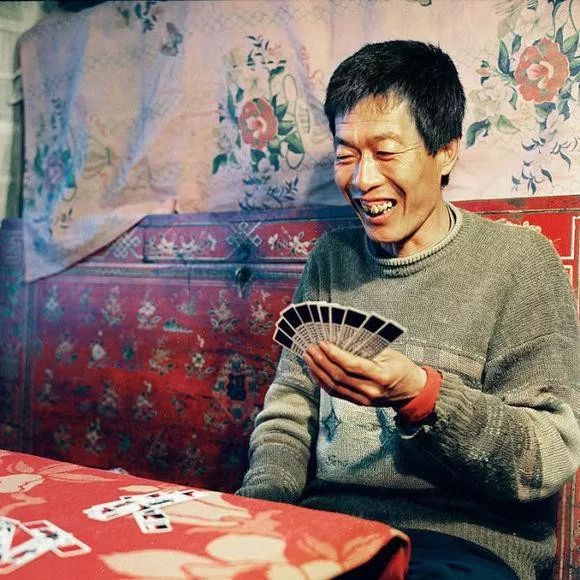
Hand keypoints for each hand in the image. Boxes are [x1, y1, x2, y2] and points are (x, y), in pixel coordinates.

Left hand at [304, 341, 426, 406]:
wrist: (412, 391)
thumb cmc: (402, 368)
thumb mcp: (389, 354)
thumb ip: (367, 349)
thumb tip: (341, 339)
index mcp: (381, 376)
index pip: (351, 365)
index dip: (334, 354)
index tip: (322, 343)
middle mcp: (370, 390)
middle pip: (339, 376)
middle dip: (321, 361)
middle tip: (310, 347)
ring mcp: (363, 399)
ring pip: (334, 386)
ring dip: (318, 371)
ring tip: (308, 357)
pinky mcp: (358, 403)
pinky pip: (336, 393)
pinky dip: (323, 382)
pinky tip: (315, 371)